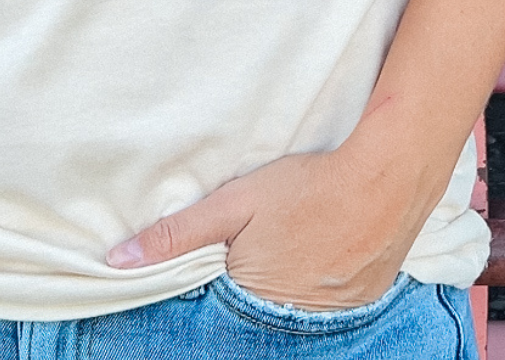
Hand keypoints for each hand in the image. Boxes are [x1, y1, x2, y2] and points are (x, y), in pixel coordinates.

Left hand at [107, 141, 435, 310]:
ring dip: (283, 288)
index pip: (216, 312)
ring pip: (290, 314)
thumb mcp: (234, 203)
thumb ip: (178, 234)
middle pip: (254, 314)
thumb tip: (119, 261)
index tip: (214, 267)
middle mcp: (290, 322)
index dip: (211, 289)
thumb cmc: (306, 188)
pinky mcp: (359, 306)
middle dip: (246, 290)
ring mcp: (330, 319)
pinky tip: (317, 257)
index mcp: (252, 300)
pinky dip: (315, 289)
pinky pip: (325, 309)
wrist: (385, 181)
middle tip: (262, 248)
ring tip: (291, 248)